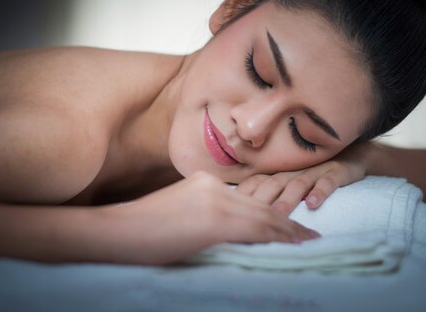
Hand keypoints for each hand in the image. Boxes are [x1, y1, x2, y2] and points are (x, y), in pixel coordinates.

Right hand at [101, 171, 319, 264]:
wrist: (116, 231)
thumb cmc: (140, 229)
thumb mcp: (179, 213)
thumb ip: (204, 214)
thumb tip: (223, 232)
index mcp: (206, 182)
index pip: (249, 198)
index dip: (272, 211)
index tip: (289, 221)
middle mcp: (215, 186)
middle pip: (260, 205)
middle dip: (286, 221)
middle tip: (308, 234)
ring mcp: (216, 199)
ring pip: (263, 216)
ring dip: (288, 231)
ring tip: (308, 240)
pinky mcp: (215, 218)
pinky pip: (255, 228)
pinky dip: (278, 237)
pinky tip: (293, 243)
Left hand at [235, 142, 372, 215]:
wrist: (354, 155)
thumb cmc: (316, 172)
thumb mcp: (292, 179)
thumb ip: (271, 191)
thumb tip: (243, 211)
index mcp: (280, 172)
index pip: (256, 182)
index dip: (243, 195)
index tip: (228, 210)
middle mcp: (294, 170)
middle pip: (272, 184)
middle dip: (260, 201)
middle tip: (247, 219)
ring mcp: (316, 170)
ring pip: (297, 185)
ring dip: (287, 200)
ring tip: (278, 216)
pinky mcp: (337, 172)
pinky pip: (328, 181)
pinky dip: (320, 192)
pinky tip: (313, 204)